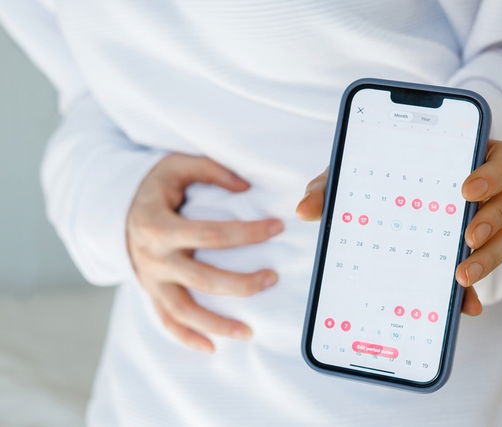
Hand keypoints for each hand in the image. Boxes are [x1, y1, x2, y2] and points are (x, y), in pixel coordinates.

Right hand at [127, 153, 283, 351]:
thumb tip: (246, 189)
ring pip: (184, 311)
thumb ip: (211, 170)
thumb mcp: (176, 165)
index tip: (277, 227)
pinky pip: (167, 321)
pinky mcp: (150, 292)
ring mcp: (150, 280)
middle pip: (202, 279)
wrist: (116, 209)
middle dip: (241, 283)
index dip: (247, 232)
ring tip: (249, 332)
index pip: (211, 233)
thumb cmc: (156, 187)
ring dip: (217, 324)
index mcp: (159, 225)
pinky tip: (212, 347)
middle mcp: (153, 258)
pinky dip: (187, 337)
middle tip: (273, 278)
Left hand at [296, 140, 501, 315]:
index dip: (494, 171)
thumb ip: (333, 184)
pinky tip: (462, 307)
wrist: (386, 206)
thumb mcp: (356, 176)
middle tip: (467, 234)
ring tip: (460, 275)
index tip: (464, 190)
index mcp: (467, 158)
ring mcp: (489, 223)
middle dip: (500, 213)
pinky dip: (477, 292)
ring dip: (494, 256)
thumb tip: (305, 210)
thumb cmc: (379, 179)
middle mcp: (489, 190)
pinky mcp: (478, 257)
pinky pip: (490, 274)